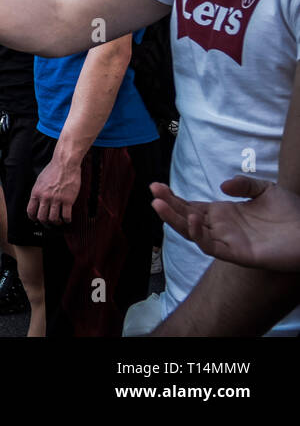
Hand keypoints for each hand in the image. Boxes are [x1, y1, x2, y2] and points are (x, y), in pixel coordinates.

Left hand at [27, 154, 81, 225]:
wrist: (65, 164)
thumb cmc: (53, 170)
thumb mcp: (40, 181)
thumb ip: (38, 192)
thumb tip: (36, 202)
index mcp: (36, 192)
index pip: (30, 211)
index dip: (33, 218)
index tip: (36, 220)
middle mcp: (45, 197)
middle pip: (42, 218)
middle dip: (45, 223)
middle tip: (49, 223)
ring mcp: (56, 199)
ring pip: (54, 219)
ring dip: (56, 222)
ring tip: (59, 221)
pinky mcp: (68, 200)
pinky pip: (66, 216)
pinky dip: (66, 220)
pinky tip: (67, 218)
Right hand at [151, 177, 299, 271]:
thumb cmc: (292, 213)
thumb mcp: (266, 189)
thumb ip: (243, 184)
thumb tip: (221, 186)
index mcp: (223, 213)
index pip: (190, 206)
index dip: (173, 197)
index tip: (156, 185)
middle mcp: (220, 228)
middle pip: (185, 218)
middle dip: (168, 205)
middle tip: (153, 191)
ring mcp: (227, 242)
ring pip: (192, 233)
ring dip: (174, 220)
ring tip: (159, 204)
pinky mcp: (237, 254)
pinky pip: (211, 247)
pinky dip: (198, 235)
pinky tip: (192, 219)